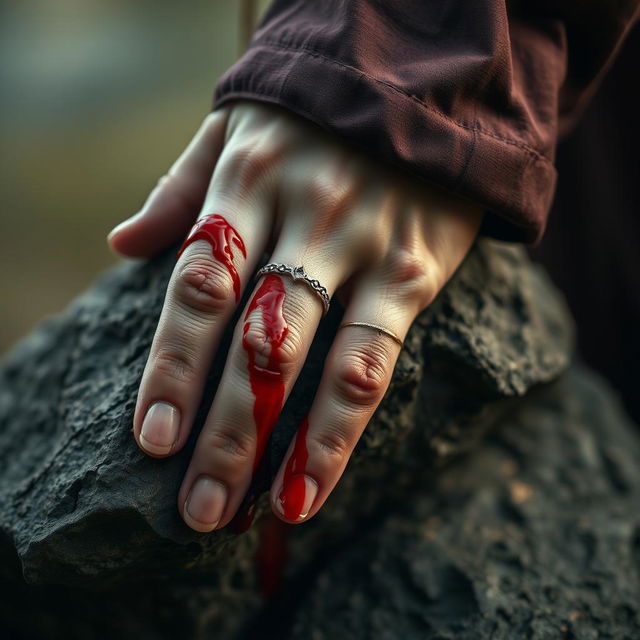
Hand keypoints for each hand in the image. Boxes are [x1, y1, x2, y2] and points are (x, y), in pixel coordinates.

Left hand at [108, 100, 482, 530]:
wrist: (429, 82)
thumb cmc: (319, 114)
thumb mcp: (240, 125)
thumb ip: (183, 185)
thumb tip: (124, 244)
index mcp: (248, 178)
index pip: (200, 283)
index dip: (172, 363)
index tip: (151, 438)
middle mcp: (304, 216)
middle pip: (252, 336)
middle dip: (220, 425)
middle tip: (193, 506)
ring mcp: (364, 246)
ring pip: (315, 359)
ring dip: (277, 442)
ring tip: (244, 513)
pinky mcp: (417, 270)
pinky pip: (375, 360)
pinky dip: (342, 428)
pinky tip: (312, 485)